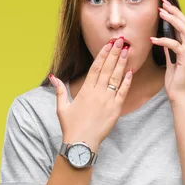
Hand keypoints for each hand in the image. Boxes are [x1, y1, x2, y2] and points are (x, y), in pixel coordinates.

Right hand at [49, 37, 132, 151]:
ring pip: (117, 78)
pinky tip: (131, 71)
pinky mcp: (116, 110)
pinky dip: (127, 81)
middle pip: (108, 69)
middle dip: (114, 53)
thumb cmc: (71, 127)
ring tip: (127, 51)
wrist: (82, 144)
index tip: (108, 44)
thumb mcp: (62, 108)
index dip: (102, 54)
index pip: (95, 68)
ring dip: (122, 63)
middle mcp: (97, 93)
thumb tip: (53, 77)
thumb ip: (60, 90)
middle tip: (120, 41)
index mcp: (85, 90)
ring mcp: (108, 100)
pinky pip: (123, 92)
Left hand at [149, 0, 184, 102]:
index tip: (163, 5)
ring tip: (160, 13)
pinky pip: (175, 45)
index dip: (175, 14)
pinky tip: (152, 39)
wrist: (180, 95)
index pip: (184, 25)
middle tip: (162, 3)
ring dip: (172, 20)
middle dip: (175, 11)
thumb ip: (169, 50)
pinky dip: (164, 40)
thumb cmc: (175, 80)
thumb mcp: (171, 61)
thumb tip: (163, 38)